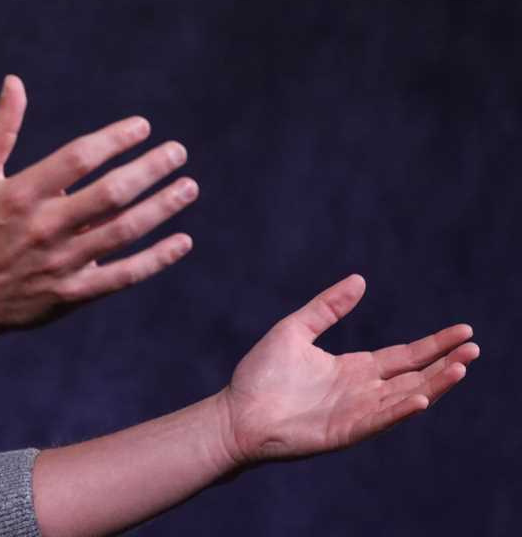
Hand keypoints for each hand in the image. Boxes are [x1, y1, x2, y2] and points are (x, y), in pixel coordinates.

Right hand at [0, 75, 196, 335]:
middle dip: (149, 169)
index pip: (78, 159)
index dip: (114, 139)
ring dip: (162, 207)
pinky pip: (123, 275)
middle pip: (110, 193)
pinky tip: (183, 241)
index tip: (142, 126)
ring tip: (188, 186)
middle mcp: (45, 227)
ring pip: (123, 232)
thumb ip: (1, 128)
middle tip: (178, 151)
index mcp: (22, 194)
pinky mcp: (73, 293)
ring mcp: (62, 263)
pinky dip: (157, 259)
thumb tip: (15, 81)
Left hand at [219, 274, 477, 466]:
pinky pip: (379, 419)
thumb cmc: (261, 375)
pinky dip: (400, 409)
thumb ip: (328, 307)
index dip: (434, 344)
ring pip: (405, 397)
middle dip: (445, 362)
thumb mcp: (296, 330)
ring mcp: (356, 412)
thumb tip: (360, 280)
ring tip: (460, 367)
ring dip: (434, 384)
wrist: (237, 413)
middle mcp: (362, 391)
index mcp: (353, 368)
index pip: (404, 355)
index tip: (463, 331)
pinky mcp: (344, 430)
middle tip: (473, 347)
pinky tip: (421, 397)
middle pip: (414, 375)